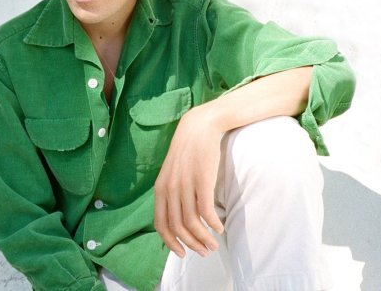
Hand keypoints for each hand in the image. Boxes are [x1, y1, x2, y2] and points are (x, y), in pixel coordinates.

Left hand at [154, 105, 224, 257]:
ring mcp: (186, 184)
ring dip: (204, 239)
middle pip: (178, 227)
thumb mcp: (172, 172)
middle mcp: (170, 188)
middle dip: (191, 245)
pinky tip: (220, 228)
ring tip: (213, 245)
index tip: (182, 253)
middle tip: (204, 252)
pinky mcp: (202, 180)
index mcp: (161, 188)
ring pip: (192, 222)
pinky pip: (206, 211)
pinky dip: (213, 225)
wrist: (199, 127)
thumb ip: (172, 192)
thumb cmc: (188, 151)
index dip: (170, 242)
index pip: (161, 224)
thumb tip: (178, 216)